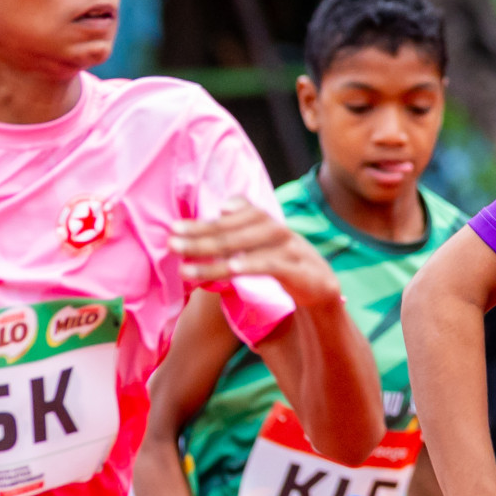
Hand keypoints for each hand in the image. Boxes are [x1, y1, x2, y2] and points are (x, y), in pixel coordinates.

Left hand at [171, 198, 341, 307]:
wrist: (323, 289)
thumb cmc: (286, 264)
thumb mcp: (265, 244)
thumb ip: (244, 227)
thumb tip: (224, 206)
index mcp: (269, 223)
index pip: (235, 213)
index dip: (205, 220)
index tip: (175, 228)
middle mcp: (280, 231)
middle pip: (236, 230)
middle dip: (201, 237)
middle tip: (172, 244)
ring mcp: (292, 250)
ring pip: (249, 248)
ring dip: (215, 257)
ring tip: (186, 269)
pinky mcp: (302, 271)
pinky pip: (272, 265)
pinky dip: (251, 264)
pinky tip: (229, 269)